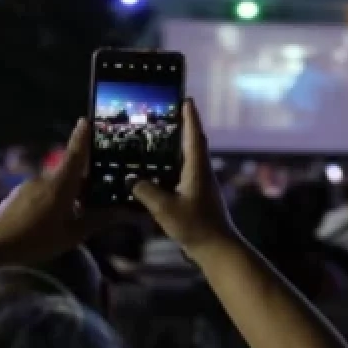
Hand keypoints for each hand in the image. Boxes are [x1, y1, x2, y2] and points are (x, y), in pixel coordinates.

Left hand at [0, 118, 100, 260]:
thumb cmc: (36, 241)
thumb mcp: (71, 235)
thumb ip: (96, 221)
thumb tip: (121, 211)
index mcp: (60, 186)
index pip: (75, 155)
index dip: (81, 137)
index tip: (85, 120)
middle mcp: (43, 180)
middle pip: (67, 175)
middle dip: (79, 185)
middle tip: (89, 203)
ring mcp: (27, 186)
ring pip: (53, 186)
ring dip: (63, 197)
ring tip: (65, 220)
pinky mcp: (16, 195)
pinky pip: (39, 193)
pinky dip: (47, 202)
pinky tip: (45, 223)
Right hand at [133, 99, 235, 254]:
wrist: (216, 248)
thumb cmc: (195, 226)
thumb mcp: (165, 208)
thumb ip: (146, 191)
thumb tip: (130, 180)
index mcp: (197, 168)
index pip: (194, 135)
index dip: (190, 116)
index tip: (185, 99)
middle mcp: (202, 172)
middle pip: (194, 143)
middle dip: (184, 127)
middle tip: (170, 114)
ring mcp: (202, 184)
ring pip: (190, 158)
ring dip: (179, 146)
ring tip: (161, 138)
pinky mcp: (199, 196)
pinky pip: (186, 172)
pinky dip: (175, 165)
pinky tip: (162, 171)